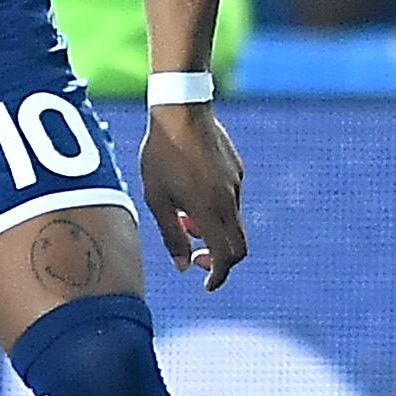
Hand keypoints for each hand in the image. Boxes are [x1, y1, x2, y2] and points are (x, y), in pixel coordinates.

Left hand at [137, 102, 246, 289]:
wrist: (181, 111)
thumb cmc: (161, 154)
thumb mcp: (157, 198)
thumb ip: (171, 235)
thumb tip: (183, 267)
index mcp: (210, 211)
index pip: (226, 257)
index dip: (218, 276)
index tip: (206, 284)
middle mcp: (230, 200)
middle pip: (238, 245)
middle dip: (219, 258)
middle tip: (196, 257)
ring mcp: (237, 184)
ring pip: (232, 221)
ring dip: (212, 230)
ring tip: (183, 214)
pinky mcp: (237, 169)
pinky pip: (231, 199)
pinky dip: (216, 209)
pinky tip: (192, 191)